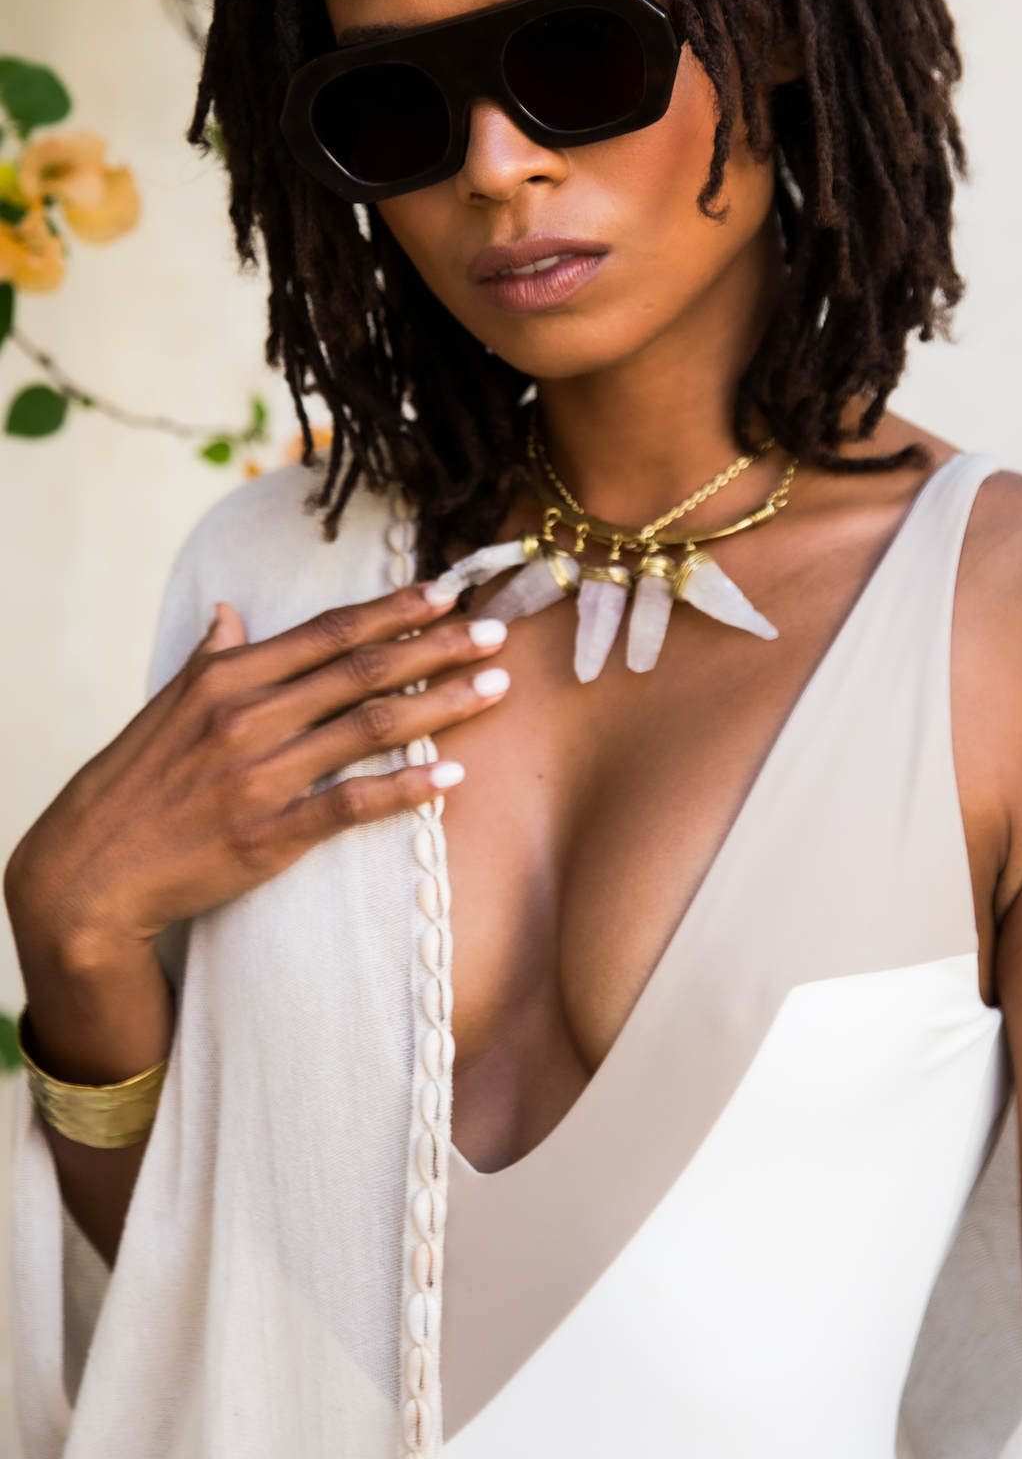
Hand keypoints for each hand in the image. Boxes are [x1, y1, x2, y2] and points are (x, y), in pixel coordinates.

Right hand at [6, 585, 508, 1089]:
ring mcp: (258, 776)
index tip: (449, 587)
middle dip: (438, 646)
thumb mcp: (167, 705)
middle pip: (362, 670)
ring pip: (369, 728)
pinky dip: (405, 788)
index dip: (394, 608)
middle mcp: (247, 716)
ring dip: (441, 705)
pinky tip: (453, 776)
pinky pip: (350, 805)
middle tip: (497, 630)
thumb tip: (232, 611)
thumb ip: (212, 656)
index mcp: (227, 675)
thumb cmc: (134, 783)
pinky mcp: (266, 837)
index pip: (329, 630)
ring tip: (497, 688)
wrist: (87, 871)